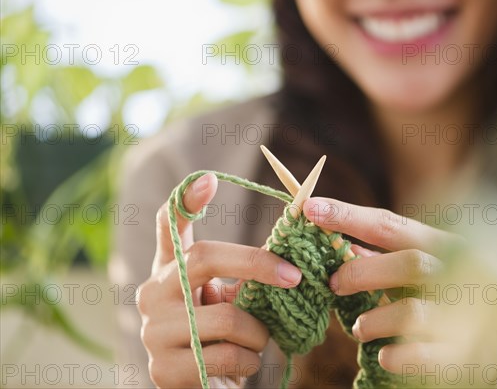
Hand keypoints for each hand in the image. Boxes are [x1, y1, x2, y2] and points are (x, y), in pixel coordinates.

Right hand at [137, 173, 302, 387]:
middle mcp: (152, 293)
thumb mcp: (230, 300)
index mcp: (170, 270)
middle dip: (257, 264)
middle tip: (294, 276)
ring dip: (259, 332)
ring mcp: (153, 331)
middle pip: (205, 258)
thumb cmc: (223, 337)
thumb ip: (243, 276)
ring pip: (227, 318)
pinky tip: (241, 364)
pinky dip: (249, 361)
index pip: (169, 225)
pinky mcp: (164, 369)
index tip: (210, 178)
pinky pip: (228, 356)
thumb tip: (286, 255)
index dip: (187, 200)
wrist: (204, 387)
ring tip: (258, 341)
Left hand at [304, 197, 496, 385]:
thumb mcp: (416, 272)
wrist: (491, 350)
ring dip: (373, 320)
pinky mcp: (462, 354)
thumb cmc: (441, 299)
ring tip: (359, 328)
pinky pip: (419, 356)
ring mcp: (464, 316)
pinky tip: (383, 354)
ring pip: (411, 312)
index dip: (348, 216)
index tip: (310, 209)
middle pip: (409, 263)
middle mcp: (458, 274)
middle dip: (362, 273)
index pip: (391, 225)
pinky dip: (392, 355)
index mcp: (440, 246)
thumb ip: (382, 259)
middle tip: (334, 284)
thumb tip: (339, 246)